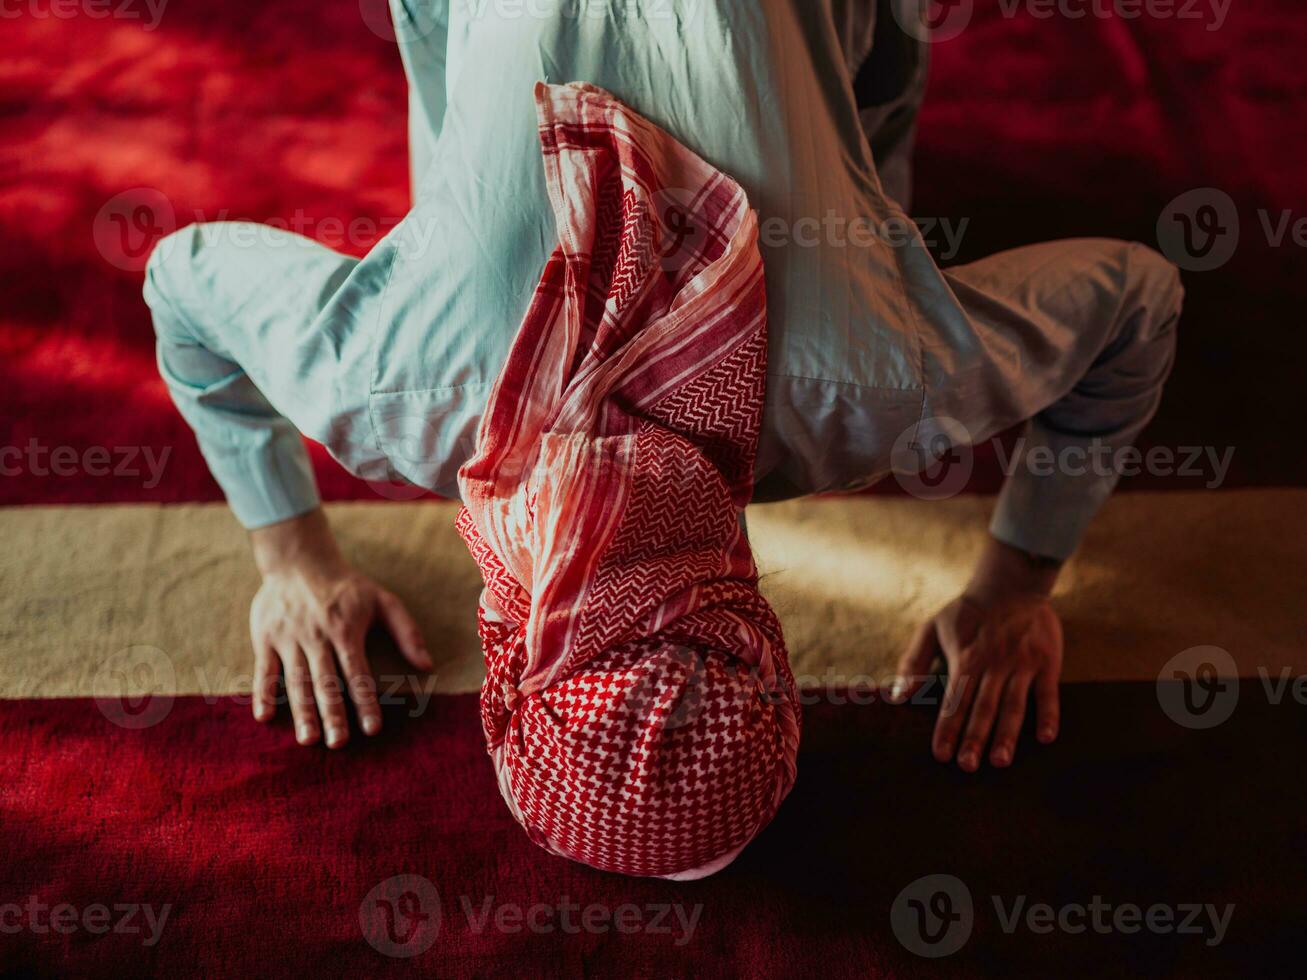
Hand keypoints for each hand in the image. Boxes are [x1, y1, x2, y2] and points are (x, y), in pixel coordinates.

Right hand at [247, 509, 431, 747]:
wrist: (298, 559)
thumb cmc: (347, 586)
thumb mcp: (383, 600)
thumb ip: (407, 631)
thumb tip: (428, 665)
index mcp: (346, 629)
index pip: (358, 672)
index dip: (365, 701)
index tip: (373, 729)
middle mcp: (317, 636)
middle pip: (326, 681)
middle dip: (333, 714)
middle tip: (338, 744)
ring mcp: (289, 638)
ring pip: (296, 680)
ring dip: (302, 711)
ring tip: (308, 740)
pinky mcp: (265, 638)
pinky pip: (263, 670)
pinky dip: (262, 693)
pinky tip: (264, 717)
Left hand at [889, 537, 1063, 770]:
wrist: (1010, 583)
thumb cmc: (967, 611)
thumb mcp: (931, 628)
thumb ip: (913, 662)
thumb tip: (898, 695)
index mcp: (965, 660)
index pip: (954, 702)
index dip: (947, 729)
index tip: (941, 755)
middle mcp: (993, 665)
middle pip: (982, 708)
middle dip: (974, 738)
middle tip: (968, 766)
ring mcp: (1021, 664)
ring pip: (1014, 705)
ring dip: (1007, 734)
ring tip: (1000, 761)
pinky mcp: (1046, 661)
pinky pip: (1048, 693)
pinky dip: (1048, 715)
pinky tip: (1045, 738)